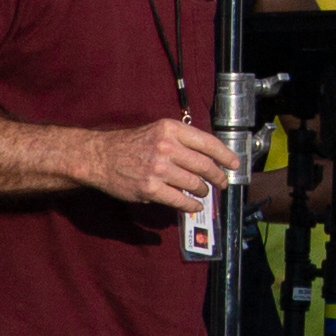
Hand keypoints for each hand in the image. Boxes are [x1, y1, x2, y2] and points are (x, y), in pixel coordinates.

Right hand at [100, 115, 240, 209]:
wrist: (100, 157)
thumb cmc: (131, 144)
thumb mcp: (158, 131)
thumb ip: (181, 140)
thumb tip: (208, 156)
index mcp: (171, 129)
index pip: (208, 142)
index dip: (225, 155)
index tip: (235, 163)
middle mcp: (166, 147)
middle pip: (204, 165)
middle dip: (217, 176)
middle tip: (222, 182)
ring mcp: (158, 169)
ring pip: (194, 184)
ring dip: (203, 190)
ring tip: (203, 192)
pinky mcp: (150, 188)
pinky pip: (179, 200)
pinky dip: (190, 205)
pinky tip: (194, 205)